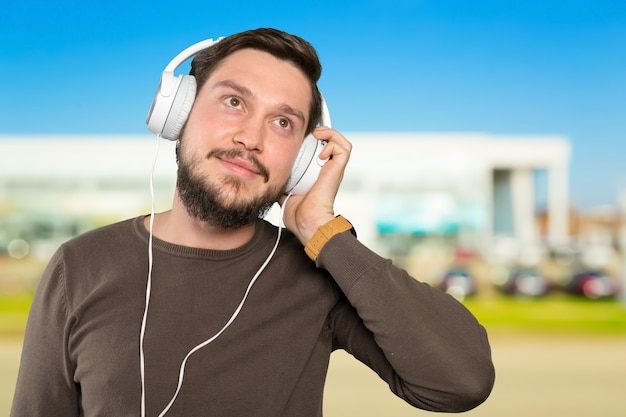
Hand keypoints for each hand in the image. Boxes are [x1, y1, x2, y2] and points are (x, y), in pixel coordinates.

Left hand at [280, 126, 351, 244]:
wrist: (306, 222)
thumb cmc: (298, 215)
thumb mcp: (284, 193)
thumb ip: (280, 184)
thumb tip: (268, 177)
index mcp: (318, 175)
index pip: (320, 152)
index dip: (315, 141)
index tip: (303, 136)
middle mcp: (328, 170)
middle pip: (333, 143)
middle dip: (321, 133)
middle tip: (307, 134)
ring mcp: (334, 170)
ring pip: (341, 142)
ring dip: (330, 134)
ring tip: (317, 136)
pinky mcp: (337, 170)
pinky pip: (343, 148)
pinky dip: (333, 143)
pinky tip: (320, 151)